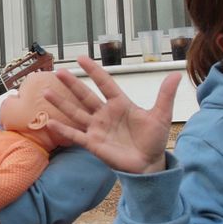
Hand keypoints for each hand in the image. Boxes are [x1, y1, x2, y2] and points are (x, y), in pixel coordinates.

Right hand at [41, 57, 180, 173]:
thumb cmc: (153, 140)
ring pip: (76, 112)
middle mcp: (105, 114)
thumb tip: (176, 74)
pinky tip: (48, 122)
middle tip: (58, 71)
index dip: (93, 71)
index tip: (81, 58)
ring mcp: (97, 128)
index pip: (104, 83)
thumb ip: (165, 96)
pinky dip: (62, 130)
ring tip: (46, 92)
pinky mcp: (93, 144)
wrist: (149, 165)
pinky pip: (75, 135)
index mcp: (120, 104)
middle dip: (72, 84)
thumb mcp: (161, 116)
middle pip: (85, 95)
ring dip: (61, 103)